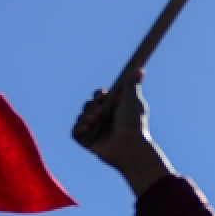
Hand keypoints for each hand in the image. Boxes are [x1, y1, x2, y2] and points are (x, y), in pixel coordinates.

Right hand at [72, 72, 172, 195]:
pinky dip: (78, 129)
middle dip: (91, 106)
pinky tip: (87, 128)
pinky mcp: (89, 142)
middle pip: (88, 106)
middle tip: (100, 112)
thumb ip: (132, 85)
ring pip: (81, 118)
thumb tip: (139, 69)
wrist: (131, 146)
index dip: (98, 95)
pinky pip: (75, 133)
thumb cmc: (135, 124)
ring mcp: (96, 131)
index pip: (100, 97)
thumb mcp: (133, 101)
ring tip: (95, 121)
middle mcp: (104, 119)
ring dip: (85, 117)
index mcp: (114, 109)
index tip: (102, 97)